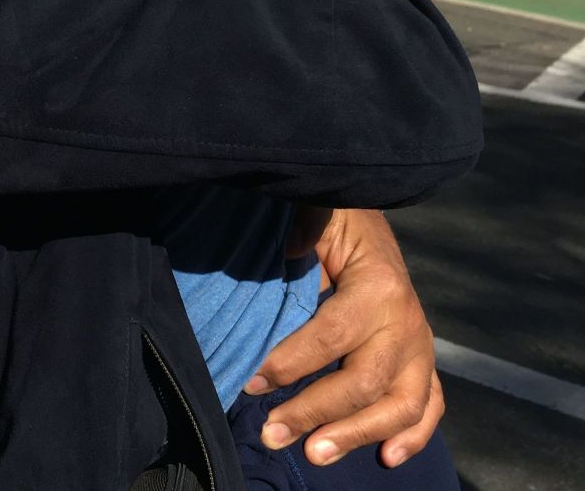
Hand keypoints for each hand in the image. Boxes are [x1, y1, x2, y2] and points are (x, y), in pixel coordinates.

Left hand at [248, 208, 442, 467]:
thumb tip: (283, 257)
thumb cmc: (333, 225)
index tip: (251, 381)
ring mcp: (421, 345)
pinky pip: (429, 404)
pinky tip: (387, 458)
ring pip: (401, 405)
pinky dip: (414, 435)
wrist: (367, 221)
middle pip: (365, 382)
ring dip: (356, 435)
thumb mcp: (316, 223)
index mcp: (379, 286)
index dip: (289, 363)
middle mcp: (407, 321)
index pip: (331, 337)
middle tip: (270, 432)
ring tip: (314, 453)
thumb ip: (302, 239)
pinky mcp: (423, 360)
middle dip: (314, 411)